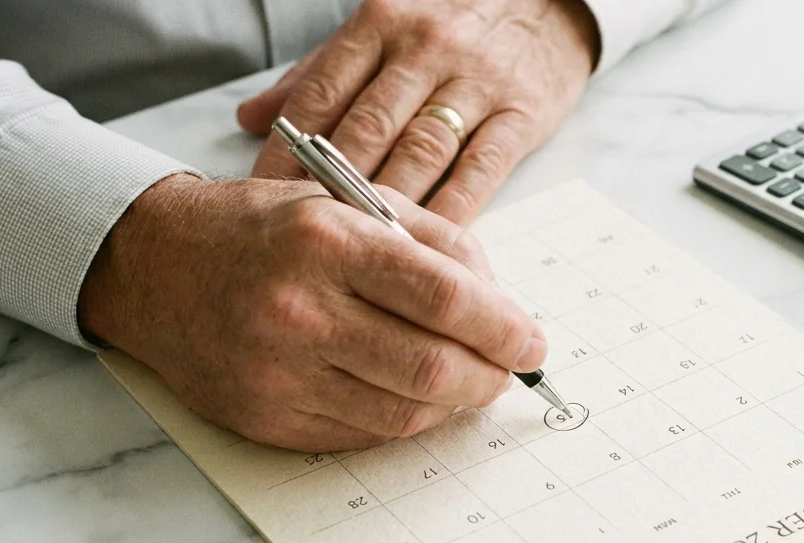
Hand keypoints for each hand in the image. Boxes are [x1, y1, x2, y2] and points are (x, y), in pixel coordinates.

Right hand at [78, 175, 547, 451]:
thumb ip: (435, 242)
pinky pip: (361, 436)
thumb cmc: (265, 230)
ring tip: (465, 382)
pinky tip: (411, 397)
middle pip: (432, 369)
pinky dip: (402, 422)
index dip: (504, 329)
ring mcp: (279, 373)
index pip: (446, 298)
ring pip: (403, 415)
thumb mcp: (348, 203)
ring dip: (452, 406)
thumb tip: (503, 302)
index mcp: (328, 242)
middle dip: (490, 377)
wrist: (156, 266)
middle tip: (507, 371)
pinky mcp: (265, 418)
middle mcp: (300, 310)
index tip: (532, 342)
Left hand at [237, 0, 600, 222]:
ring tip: (359, 255)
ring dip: (388, 208)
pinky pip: (479, 170)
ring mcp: (476, 82)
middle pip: (368, 129)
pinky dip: (451, 212)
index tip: (263, 200)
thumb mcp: (383, 31)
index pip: (321, 95)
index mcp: (380, 26)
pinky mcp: (521, 114)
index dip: (288, 153)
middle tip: (308, 241)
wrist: (551, 3)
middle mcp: (425, 50)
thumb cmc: (455, 25)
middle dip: (331, 189)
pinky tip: (428, 249)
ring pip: (421, 151)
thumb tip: (252, 120)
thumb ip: (319, 75)